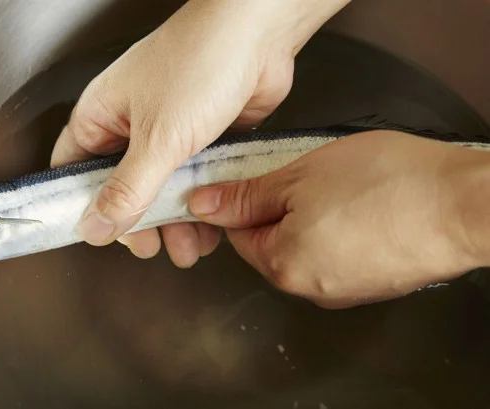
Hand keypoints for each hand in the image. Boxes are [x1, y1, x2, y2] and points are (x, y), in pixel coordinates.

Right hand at [51, 0, 349, 267]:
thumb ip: (127, 189)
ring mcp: (168, 130)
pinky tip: (210, 224)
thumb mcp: (157, 138)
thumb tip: (95, 226)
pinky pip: (193, 178)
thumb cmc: (200, 62)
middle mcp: (131, 124)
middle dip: (140, 222)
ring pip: (162, 187)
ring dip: (176, 220)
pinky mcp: (202, 135)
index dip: (85, 208)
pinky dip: (200, 201)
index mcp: (101, 116)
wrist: (259, 33)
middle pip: (123, 187)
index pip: (74, 171)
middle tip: (154, 246)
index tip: (102, 236)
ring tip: (190, 246)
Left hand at [189, 130, 485, 307]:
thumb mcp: (299, 176)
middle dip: (282, 206)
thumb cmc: (383, 185)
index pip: (238, 235)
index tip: (258, 176)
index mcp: (281, 265)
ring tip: (342, 185)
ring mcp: (346, 290)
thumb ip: (245, 196)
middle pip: (273, 242)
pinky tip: (364, 204)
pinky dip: (342, 229)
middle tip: (307, 173)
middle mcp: (309, 288)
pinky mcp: (375, 283)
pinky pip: (340, 253)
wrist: (461, 205)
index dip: (243, 200)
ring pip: (308, 246)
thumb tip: (202, 205)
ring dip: (313, 216)